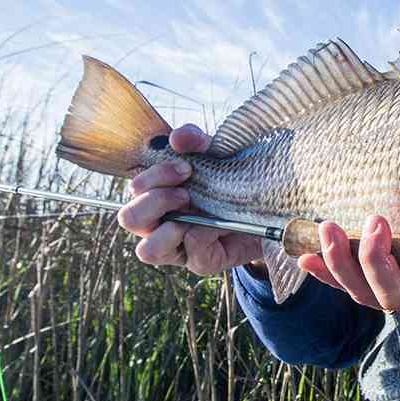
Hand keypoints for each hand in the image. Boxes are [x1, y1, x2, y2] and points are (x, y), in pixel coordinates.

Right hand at [117, 124, 262, 275]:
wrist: (271, 207)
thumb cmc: (236, 180)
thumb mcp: (218, 154)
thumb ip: (196, 141)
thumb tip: (178, 138)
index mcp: (158, 195)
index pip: (134, 189)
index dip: (153, 176)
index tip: (186, 167)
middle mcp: (161, 223)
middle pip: (129, 219)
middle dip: (156, 200)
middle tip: (187, 191)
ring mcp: (179, 247)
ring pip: (147, 250)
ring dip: (169, 227)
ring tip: (194, 212)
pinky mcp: (202, 262)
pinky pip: (193, 254)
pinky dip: (206, 235)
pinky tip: (224, 224)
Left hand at [298, 161, 399, 344]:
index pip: (397, 284)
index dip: (378, 257)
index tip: (376, 220)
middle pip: (369, 290)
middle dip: (351, 258)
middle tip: (335, 226)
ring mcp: (390, 296)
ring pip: (356, 290)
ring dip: (334, 264)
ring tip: (322, 231)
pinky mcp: (379, 289)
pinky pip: (349, 288)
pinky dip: (327, 275)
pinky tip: (306, 257)